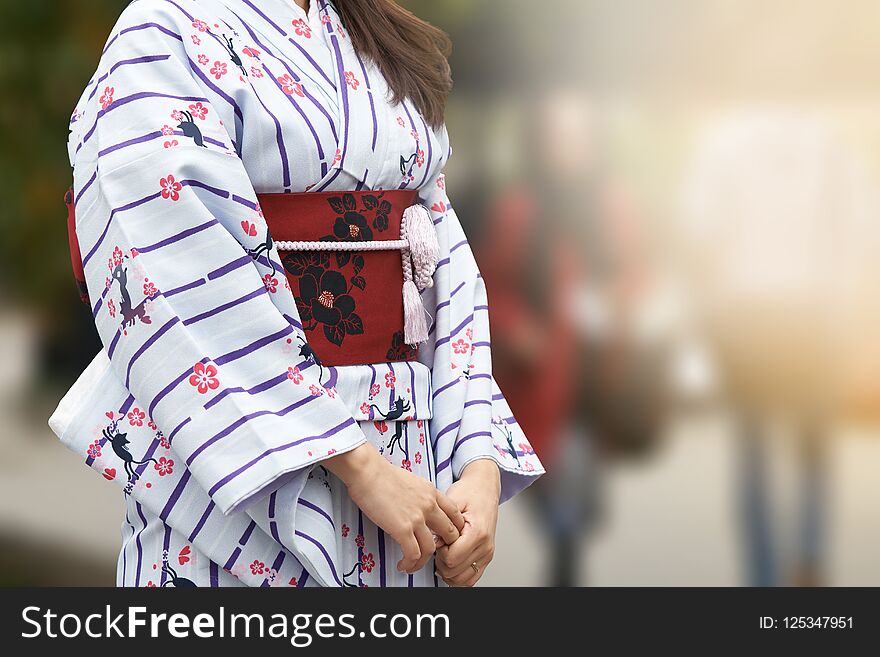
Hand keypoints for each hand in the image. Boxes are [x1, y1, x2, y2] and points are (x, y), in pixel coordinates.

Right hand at [325, 444, 465, 573]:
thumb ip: (420, 495)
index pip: (455, 514)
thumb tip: (417, 507)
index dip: (454, 529)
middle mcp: (429, 505)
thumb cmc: (381, 474)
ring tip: (413, 565)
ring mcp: (417, 518)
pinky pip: (413, 554)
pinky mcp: (402, 529)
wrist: (368, 471)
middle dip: (444, 548)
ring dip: (423, 562)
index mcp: (431, 492)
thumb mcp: (411, 480)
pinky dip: (410, 564)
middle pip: (450, 533)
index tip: (445, 538)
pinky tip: (403, 565)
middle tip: (433, 555)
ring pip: (431, 549)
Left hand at [435, 458, 500, 586]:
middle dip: (441, 561)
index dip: (438, 552)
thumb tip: (433, 543)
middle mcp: (485, 546)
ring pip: (462, 580)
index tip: (437, 540)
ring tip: (444, 554)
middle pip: (454, 571)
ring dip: (448, 571)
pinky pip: (471, 579)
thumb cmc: (469, 492)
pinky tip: (450, 564)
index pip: (451, 558)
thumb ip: (443, 523)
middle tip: (440, 545)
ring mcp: (487, 554)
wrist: (484, 488)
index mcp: (478, 532)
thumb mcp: (452, 502)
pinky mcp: (486, 557)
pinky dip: (457, 576)